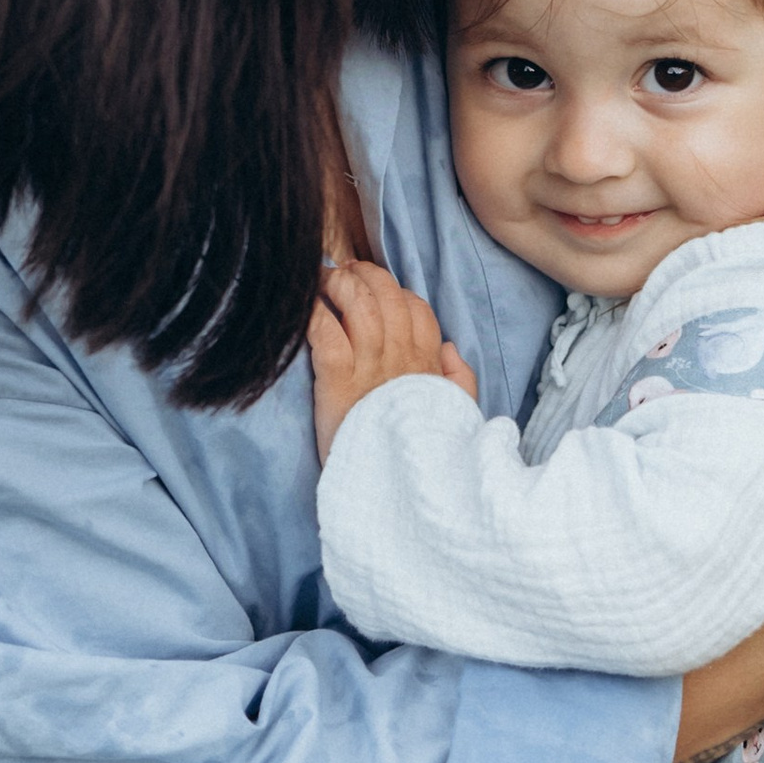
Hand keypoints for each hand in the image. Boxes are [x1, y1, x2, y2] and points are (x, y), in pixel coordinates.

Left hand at [308, 258, 478, 461]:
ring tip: (323, 280)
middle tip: (345, 273)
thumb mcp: (453, 418)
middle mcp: (400, 358)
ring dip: (338, 284)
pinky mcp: (336, 379)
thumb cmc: (416, 453)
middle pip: (387, 295)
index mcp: (426, 365)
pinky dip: (312, 312)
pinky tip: (304, 305)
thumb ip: (459, 381)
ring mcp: (369, 366)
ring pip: (358, 304)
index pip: (417, 309)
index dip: (396, 292)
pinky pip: (324, 331)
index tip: (377, 291)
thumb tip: (450, 349)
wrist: (391, 489)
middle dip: (365, 275)